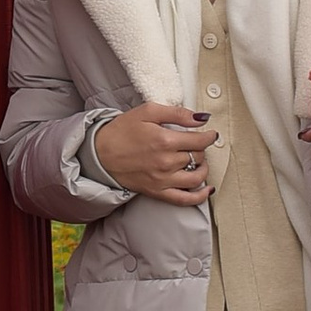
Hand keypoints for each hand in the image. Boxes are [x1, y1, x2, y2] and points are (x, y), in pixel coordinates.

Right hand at [94, 103, 218, 203]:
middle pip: (198, 157)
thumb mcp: (148, 111)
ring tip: (200, 162)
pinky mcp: (157, 192)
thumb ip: (177, 113)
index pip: (200, 141)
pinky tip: (206, 189)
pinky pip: (185, 199)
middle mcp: (166, 162)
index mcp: (165, 140)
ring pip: (196, 178)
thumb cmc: (121, 131)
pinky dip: (200, 196)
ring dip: (203, 169)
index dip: (210, 136)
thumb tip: (201, 118)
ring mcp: (163, 180)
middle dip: (201, 149)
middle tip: (196, 144)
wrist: (99, 153)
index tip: (211, 134)